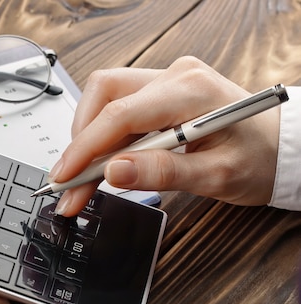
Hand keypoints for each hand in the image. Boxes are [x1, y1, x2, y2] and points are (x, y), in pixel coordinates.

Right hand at [50, 56, 280, 215]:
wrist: (281, 147)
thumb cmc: (259, 158)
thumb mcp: (217, 176)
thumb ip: (163, 172)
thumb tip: (113, 171)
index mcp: (191, 91)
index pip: (119, 114)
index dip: (84, 148)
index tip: (65, 178)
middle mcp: (174, 77)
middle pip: (103, 96)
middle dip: (79, 143)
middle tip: (70, 184)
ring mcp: (166, 81)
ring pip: (104, 99)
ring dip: (87, 139)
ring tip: (84, 178)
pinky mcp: (159, 93)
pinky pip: (118, 108)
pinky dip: (103, 138)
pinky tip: (102, 164)